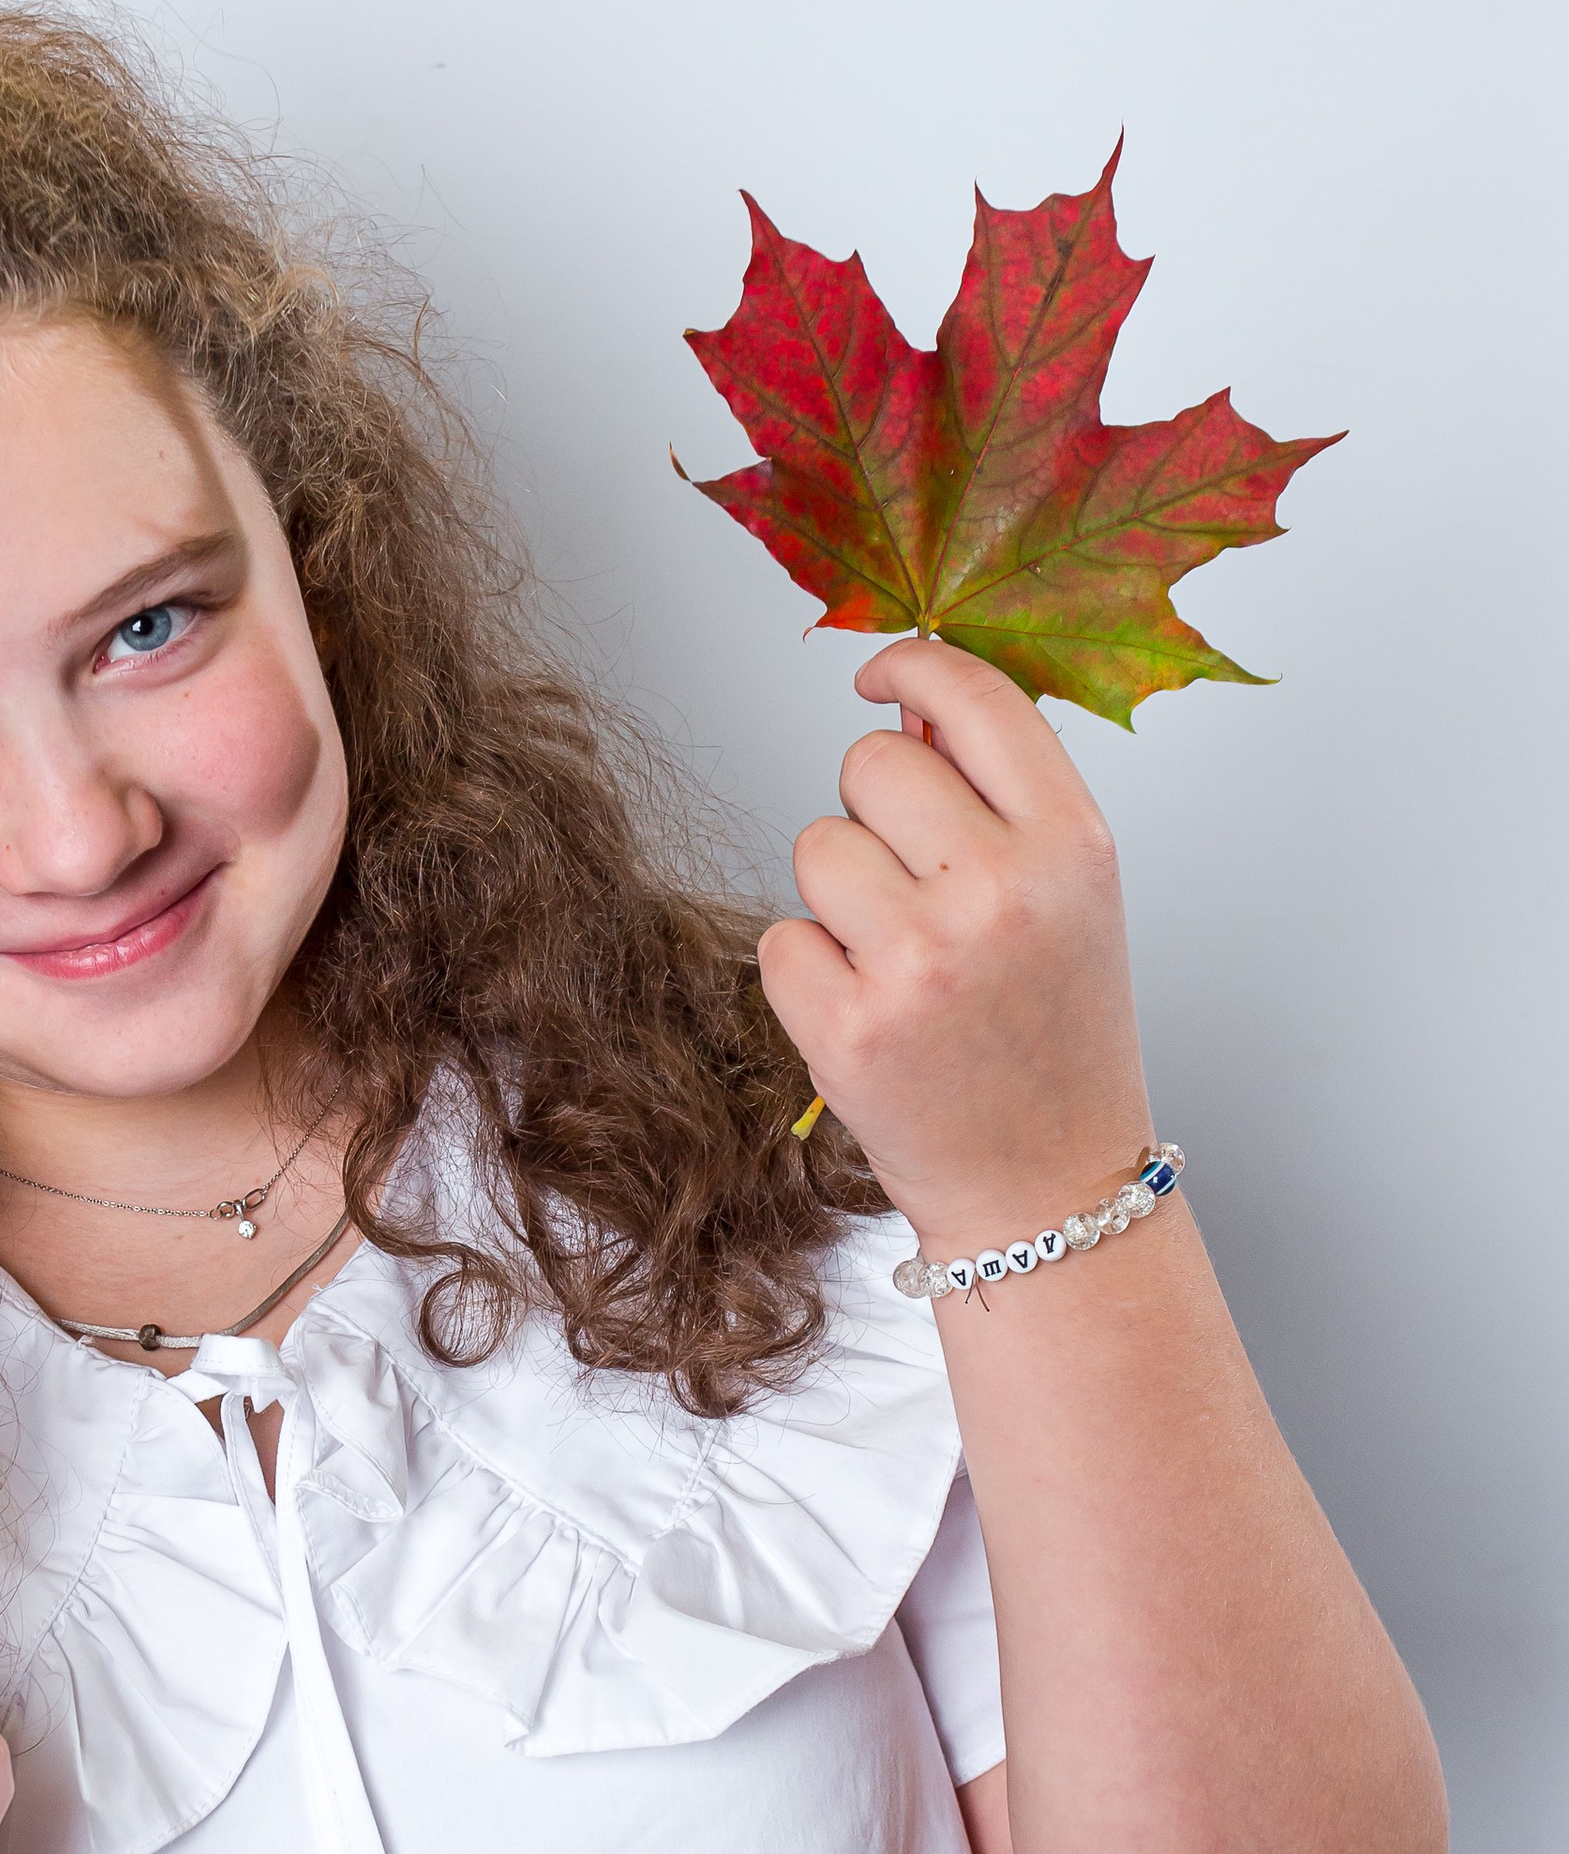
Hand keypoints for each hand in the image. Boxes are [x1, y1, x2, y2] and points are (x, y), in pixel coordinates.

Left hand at [759, 639, 1154, 1250]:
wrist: (1050, 1188)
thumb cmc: (1055, 1036)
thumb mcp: (1067, 899)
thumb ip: (996, 795)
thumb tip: (904, 698)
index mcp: (1074, 845)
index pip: (976, 697)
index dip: (911, 665)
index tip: (875, 676)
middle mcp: (1002, 891)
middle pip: (870, 763)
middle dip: (874, 812)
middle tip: (917, 892)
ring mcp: (922, 962)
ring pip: (814, 847)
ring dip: (838, 898)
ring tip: (902, 964)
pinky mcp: (850, 1028)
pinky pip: (779, 938)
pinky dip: (809, 974)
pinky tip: (872, 1016)